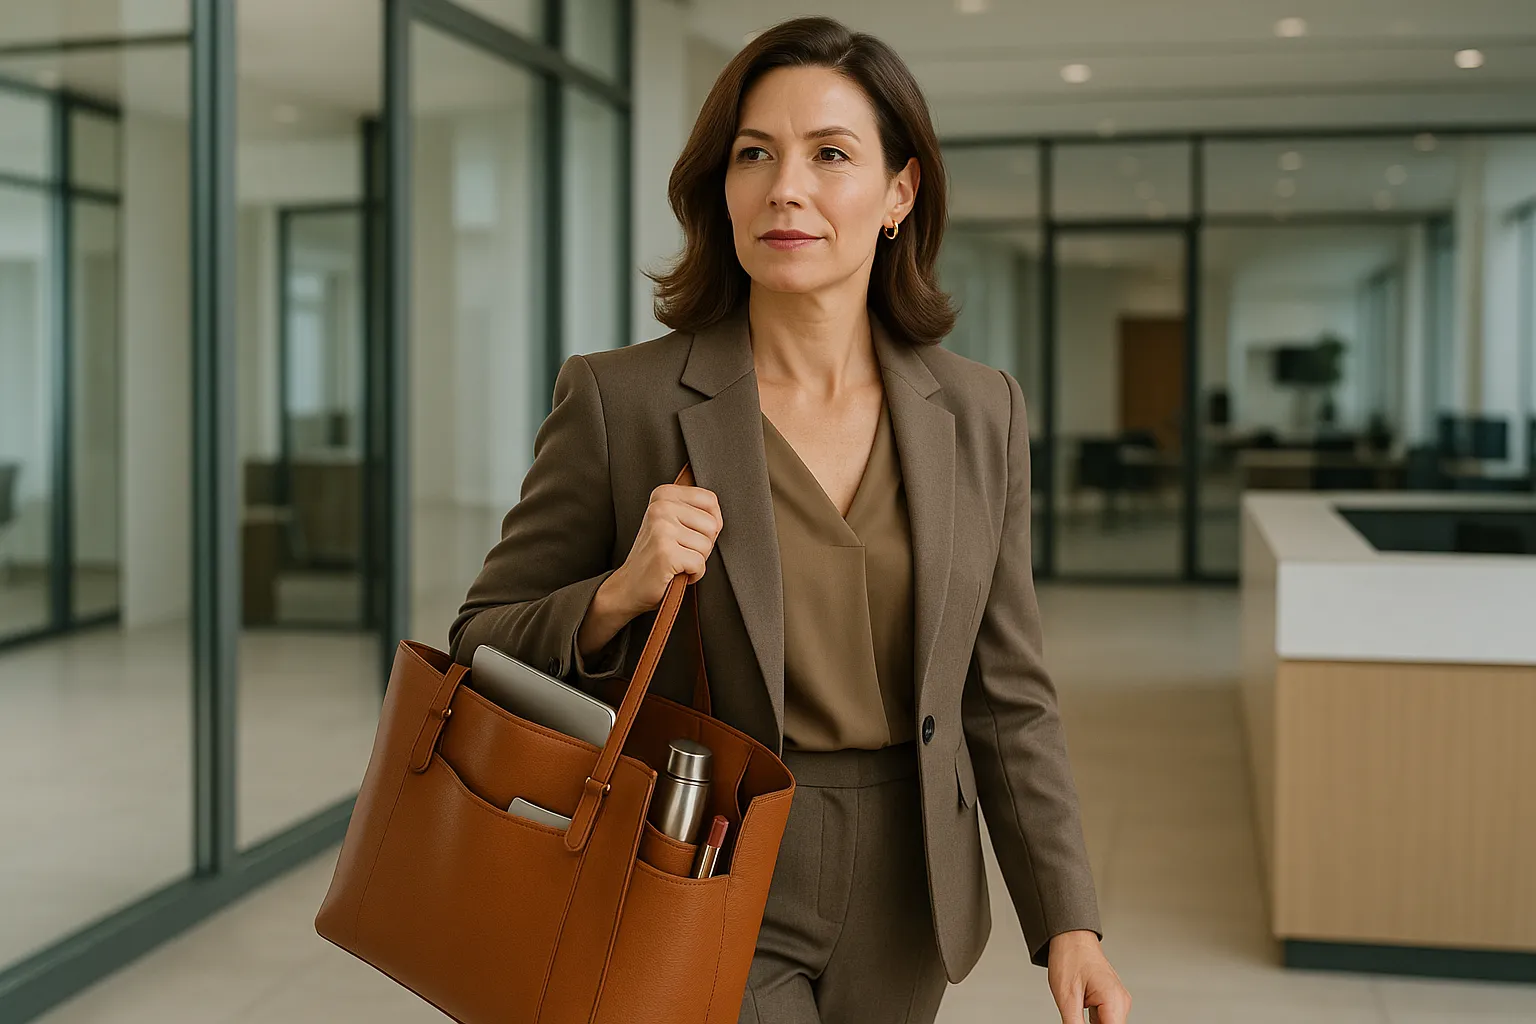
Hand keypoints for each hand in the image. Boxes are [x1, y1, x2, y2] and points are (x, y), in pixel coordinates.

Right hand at [607, 483, 722, 614]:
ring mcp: (662, 528)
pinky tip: (675, 572)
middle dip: (703, 544)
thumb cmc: (655, 555)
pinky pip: (699, 564)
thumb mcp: (671, 522)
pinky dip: (693, 574)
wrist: (628, 586)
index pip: (710, 500)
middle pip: (712, 525)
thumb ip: (693, 509)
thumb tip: (719, 514)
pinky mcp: (665, 552)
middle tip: (680, 551)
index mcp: (664, 494)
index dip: (709, 523)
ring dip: (697, 560)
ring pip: (707, 546)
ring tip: (676, 561)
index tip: (690, 534)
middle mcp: (661, 507)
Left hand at [1047, 930, 1129, 1023]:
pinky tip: (1078, 1018)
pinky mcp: (1109, 1001)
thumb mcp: (1067, 998)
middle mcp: (1120, 1001)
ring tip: (1075, 1013)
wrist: (1069, 937)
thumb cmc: (1070, 957)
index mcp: (1114, 1000)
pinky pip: (1104, 1020)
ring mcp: (1116, 1001)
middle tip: (1074, 1021)